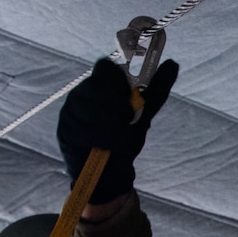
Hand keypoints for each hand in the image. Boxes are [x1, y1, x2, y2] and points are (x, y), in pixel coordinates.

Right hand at [57, 58, 178, 203]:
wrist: (107, 172)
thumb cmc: (124, 136)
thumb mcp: (144, 112)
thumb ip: (157, 88)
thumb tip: (173, 64)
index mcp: (98, 83)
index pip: (105, 68)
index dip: (119, 80)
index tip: (130, 96)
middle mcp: (80, 94)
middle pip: (98, 88)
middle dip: (117, 106)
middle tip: (128, 119)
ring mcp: (70, 113)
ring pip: (92, 111)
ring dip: (113, 127)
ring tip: (121, 139)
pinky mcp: (65, 132)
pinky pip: (83, 131)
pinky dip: (101, 141)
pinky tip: (108, 147)